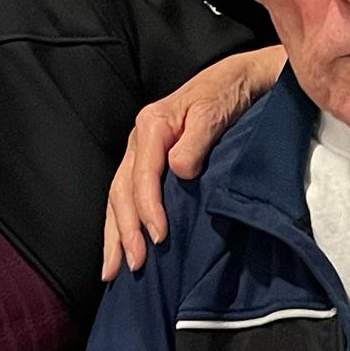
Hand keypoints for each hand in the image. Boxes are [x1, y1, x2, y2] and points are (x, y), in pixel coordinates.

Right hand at [104, 47, 287, 277]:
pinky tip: (119, 249)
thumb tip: (179, 170)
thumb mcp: (215, 110)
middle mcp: (139, 140)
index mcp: (152, 125)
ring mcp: (140, 153)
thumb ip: (197, 140)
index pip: (143, 174)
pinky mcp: (147, 163)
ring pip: (118, 198)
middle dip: (125, 231)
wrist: (235, 80)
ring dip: (116, 235)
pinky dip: (120, 225)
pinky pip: (127, 197)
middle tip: (134, 265)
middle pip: (123, 191)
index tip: (159, 237)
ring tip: (114, 270)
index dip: (148, 208)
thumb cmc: (227, 94)